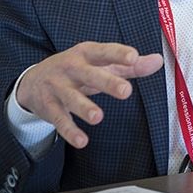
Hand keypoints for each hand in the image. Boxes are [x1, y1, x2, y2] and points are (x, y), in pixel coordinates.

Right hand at [16, 41, 163, 148]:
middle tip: (125, 91)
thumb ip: (130, 65)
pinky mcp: (49, 106)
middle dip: (107, 82)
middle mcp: (71, 68)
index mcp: (87, 53)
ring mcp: (58, 87)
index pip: (105, 51)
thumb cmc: (77, 68)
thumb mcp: (101, 63)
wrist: (33, 79)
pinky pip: (60, 119)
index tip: (134, 57)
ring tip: (99, 117)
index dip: (119, 54)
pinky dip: (70, 131)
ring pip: (72, 98)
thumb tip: (158, 61)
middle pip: (90, 74)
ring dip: (85, 108)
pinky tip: (82, 141)